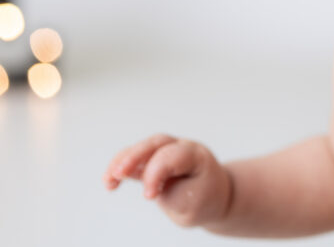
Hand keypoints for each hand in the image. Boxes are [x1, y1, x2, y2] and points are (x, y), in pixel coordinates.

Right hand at [103, 133, 232, 226]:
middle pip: (156, 143)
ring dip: (122, 161)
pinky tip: (109, 183)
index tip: (148, 197)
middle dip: (135, 156)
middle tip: (119, 174)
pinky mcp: (152, 160)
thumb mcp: (193, 202)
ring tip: (109, 181)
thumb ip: (172, 194)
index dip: (156, 173)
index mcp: (196, 155)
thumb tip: (147, 187)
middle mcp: (181, 147)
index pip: (172, 156)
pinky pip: (134, 159)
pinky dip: (119, 168)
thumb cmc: (204, 199)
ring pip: (142, 148)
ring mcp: (166, 151)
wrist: (212, 196)